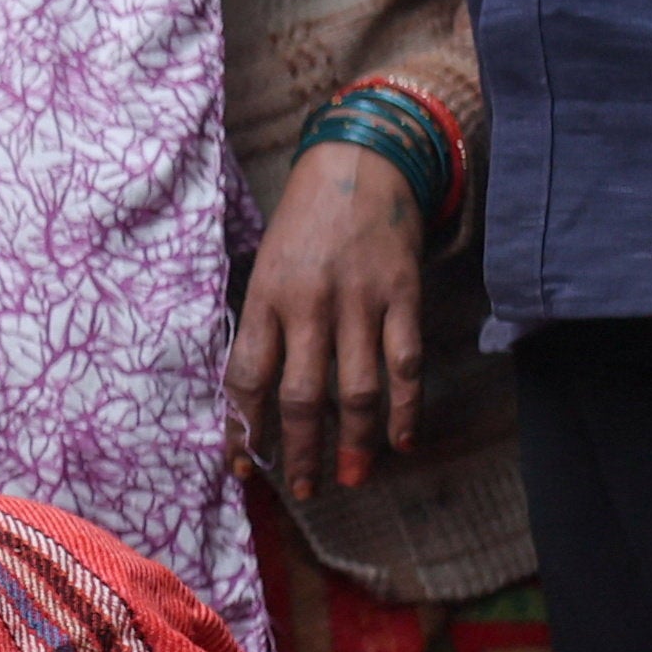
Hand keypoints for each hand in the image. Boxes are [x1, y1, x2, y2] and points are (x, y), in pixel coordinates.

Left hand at [232, 140, 427, 490]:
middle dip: (300, 451)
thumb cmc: (304, 222)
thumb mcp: (268, 267)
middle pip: (302, 396)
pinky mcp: (403, 296)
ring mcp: (359, 301)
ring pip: (357, 390)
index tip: (245, 465)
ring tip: (350, 477)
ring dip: (354, 442)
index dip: (244, 428)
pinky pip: (405, 364)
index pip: (247, 377)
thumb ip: (265, 326)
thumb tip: (255, 399)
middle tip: (303, 489)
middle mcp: (309, 304)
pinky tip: (403, 440)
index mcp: (265, 297)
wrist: (360, 162)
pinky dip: (406, 408)